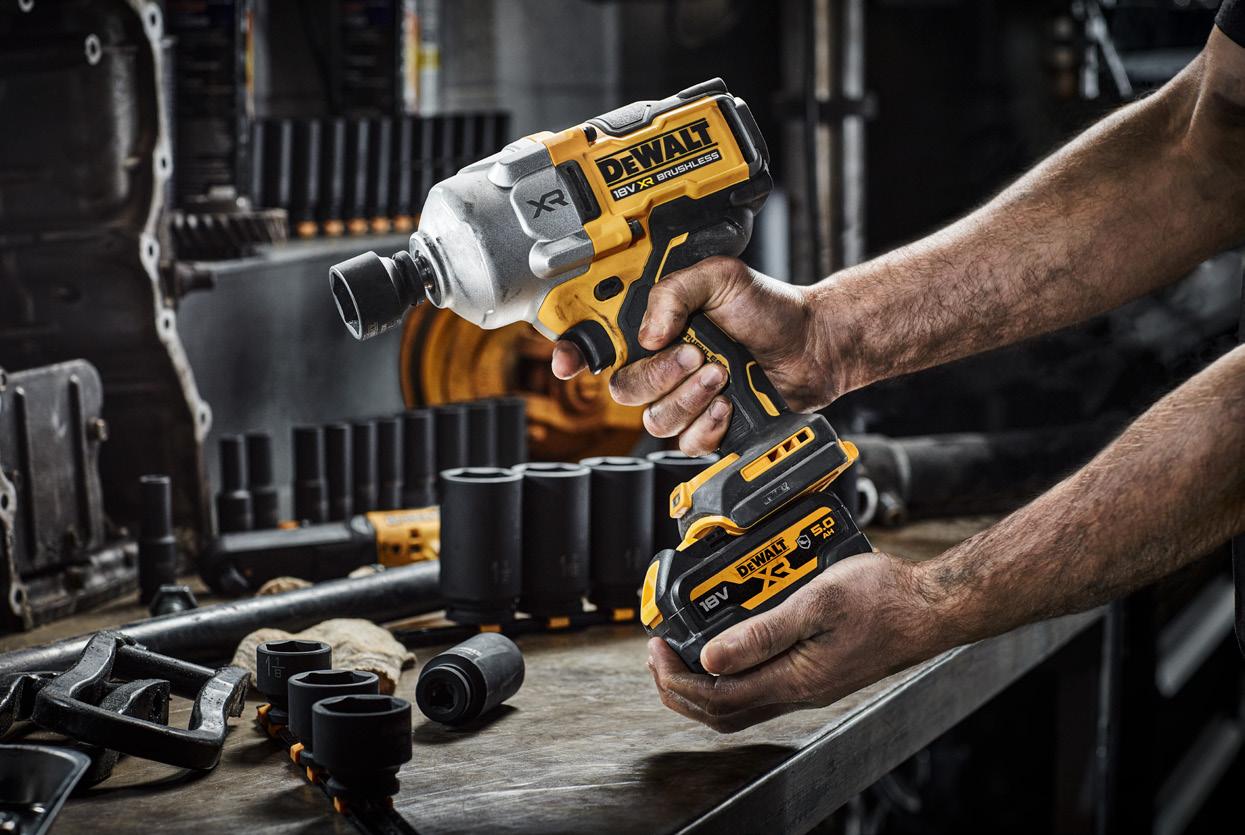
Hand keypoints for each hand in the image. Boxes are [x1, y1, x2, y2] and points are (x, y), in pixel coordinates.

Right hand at [550, 256, 838, 455]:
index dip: (571, 354)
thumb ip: (675, 293)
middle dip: (658, 375)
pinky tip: (728, 406)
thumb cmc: (769, 307)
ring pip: (654, 419)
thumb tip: (647, 335)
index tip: (566, 363)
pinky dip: (708, 425)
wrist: (812, 345)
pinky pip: (685, 443)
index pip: (597, 343)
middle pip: (624, 389)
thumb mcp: (720, 277)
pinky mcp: (707, 427)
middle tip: (696, 355)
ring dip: (689, 397)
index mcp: (654, 326)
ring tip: (722, 374)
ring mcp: (683, 397)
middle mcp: (662, 364)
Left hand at [646, 552, 941, 731]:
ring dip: (703, 685)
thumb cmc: (884, 600)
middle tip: (659, 655)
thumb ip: (763, 631)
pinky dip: (731, 674)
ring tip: (682, 652)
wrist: (930, 608)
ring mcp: (807, 685)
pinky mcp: (815, 674)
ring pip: (739, 704)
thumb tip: (711, 656)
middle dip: (680, 688)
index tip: (657, 648)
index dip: (677, 679)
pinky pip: (760, 688)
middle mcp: (798, 691)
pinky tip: (727, 647)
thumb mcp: (818, 603)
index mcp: (795, 679)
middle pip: (721, 712)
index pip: (717, 697)